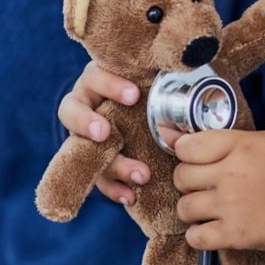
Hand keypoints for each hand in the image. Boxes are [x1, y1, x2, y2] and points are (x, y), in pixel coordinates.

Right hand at [58, 60, 151, 204]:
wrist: (152, 114)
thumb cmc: (152, 88)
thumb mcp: (155, 79)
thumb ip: (165, 77)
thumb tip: (192, 67)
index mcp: (99, 79)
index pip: (95, 76)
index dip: (109, 85)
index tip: (134, 95)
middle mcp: (86, 105)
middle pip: (71, 111)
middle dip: (86, 123)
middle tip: (105, 133)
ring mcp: (85, 135)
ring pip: (83, 151)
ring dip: (112, 165)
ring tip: (141, 174)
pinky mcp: (93, 162)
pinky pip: (96, 178)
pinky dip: (114, 189)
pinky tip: (131, 196)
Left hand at [173, 129, 264, 259]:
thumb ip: (228, 137)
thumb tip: (180, 136)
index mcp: (240, 147)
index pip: (188, 146)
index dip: (184, 151)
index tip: (190, 157)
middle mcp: (231, 175)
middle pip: (182, 176)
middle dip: (187, 179)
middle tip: (202, 183)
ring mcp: (231, 206)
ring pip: (184, 207)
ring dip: (192, 207)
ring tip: (206, 207)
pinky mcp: (234, 234)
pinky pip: (195, 237)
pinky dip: (197, 234)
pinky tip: (209, 227)